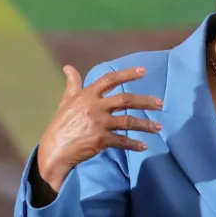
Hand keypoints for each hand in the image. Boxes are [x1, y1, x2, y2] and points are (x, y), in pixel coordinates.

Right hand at [37, 65, 161, 191]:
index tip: (144, 71)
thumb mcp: (66, 100)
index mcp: (87, 95)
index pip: (109, 80)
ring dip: (146, 125)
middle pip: (125, 100)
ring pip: (128, 122)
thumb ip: (72, 84)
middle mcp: (95, 107)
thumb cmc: (61, 124)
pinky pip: (123, 141)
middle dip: (145, 101)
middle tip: (160, 103)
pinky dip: (134, 144)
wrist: (55, 149)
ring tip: (158, 127)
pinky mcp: (101, 140)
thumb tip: (67, 67)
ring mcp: (99, 124)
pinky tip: (144, 146)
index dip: (127, 74)